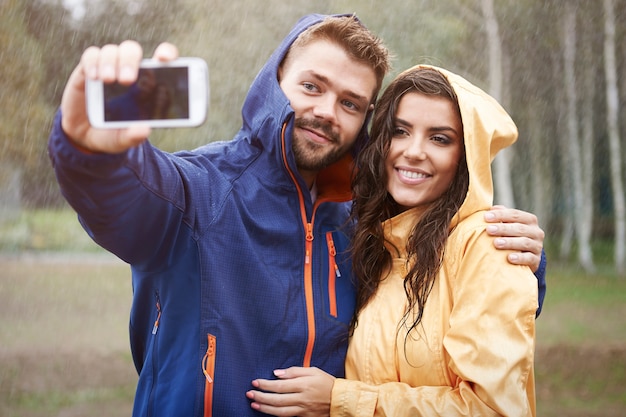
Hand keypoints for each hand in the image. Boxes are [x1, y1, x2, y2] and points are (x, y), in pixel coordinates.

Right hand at [60, 41, 178, 152]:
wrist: (84, 135)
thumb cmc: (112, 133)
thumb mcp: (123, 140)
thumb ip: (133, 136)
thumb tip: (144, 130)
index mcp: (147, 85)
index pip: (161, 60)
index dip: (166, 53)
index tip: (164, 59)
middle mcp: (128, 72)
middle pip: (133, 51)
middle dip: (131, 61)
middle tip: (127, 80)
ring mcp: (108, 68)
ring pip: (113, 51)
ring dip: (111, 62)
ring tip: (108, 80)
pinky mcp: (88, 69)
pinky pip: (91, 56)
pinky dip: (93, 62)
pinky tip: (94, 77)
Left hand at [246, 367, 333, 416]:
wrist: (340, 399)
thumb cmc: (326, 382)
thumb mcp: (312, 370)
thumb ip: (294, 371)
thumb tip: (277, 373)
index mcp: (303, 385)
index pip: (280, 386)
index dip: (265, 385)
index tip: (255, 382)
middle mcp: (302, 399)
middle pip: (277, 400)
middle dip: (261, 397)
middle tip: (249, 394)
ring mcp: (302, 410)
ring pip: (280, 412)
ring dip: (264, 408)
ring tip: (254, 404)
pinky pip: (287, 416)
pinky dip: (275, 414)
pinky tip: (267, 410)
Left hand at [484, 205, 544, 271]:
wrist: (527, 256)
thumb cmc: (513, 235)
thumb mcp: (509, 224)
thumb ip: (502, 215)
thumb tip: (492, 208)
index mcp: (529, 220)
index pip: (515, 214)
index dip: (501, 215)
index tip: (486, 217)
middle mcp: (536, 232)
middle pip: (519, 228)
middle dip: (503, 228)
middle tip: (489, 230)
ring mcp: (537, 246)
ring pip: (524, 242)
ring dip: (509, 242)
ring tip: (496, 243)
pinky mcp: (536, 259)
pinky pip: (529, 258)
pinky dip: (520, 258)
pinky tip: (509, 258)